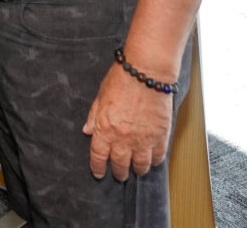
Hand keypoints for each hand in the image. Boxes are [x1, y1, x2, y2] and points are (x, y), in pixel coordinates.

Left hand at [83, 62, 173, 180]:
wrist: (147, 72)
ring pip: (140, 166)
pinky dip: (154, 160)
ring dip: (137, 169)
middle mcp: (123, 138)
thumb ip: (94, 115)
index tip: (98, 172)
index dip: (97, 167)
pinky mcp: (160, 137)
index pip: (98, 156)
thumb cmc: (122, 78)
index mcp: (105, 128)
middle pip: (120, 165)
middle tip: (119, 174)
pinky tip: (152, 159)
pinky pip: (157, 157)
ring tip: (136, 169)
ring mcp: (142, 140)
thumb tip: (87, 130)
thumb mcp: (101, 95)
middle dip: (119, 172)